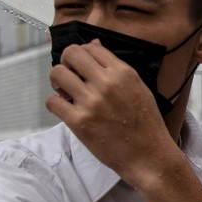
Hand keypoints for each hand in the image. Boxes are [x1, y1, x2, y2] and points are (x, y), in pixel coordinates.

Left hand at [45, 40, 172, 180]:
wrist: (149, 156)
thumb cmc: (146, 125)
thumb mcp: (139, 88)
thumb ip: (116, 67)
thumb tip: (94, 45)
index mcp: (123, 73)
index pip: (91, 47)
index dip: (83, 55)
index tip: (82, 67)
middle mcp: (106, 83)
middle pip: (71, 54)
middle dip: (66, 63)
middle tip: (70, 76)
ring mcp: (91, 102)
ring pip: (57, 74)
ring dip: (57, 82)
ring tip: (66, 93)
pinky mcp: (79, 122)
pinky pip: (52, 101)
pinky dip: (55, 104)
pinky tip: (66, 109)